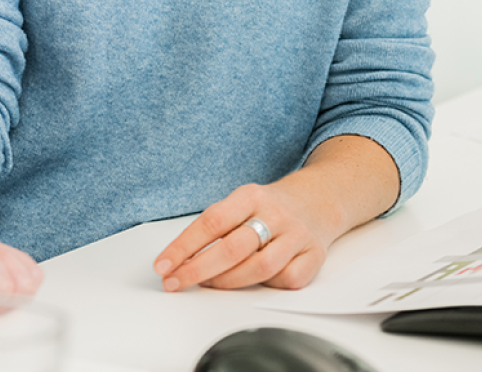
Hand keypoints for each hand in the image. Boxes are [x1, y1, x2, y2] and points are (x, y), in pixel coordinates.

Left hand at [153, 177, 334, 291]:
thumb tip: (181, 258)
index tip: (163, 265)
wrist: (317, 199)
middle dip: (198, 270)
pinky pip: (289, 280)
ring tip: (208, 285)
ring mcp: (296, 235)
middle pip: (233, 248)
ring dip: (228, 282)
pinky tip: (255, 283)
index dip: (184, 246)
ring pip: (260, 268)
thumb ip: (218, 226)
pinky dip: (268, 286)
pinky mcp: (314, 255)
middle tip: (176, 282)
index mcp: (250, 195)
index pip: (212, 221)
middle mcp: (274, 214)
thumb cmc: (269, 206)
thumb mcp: (241, 202)